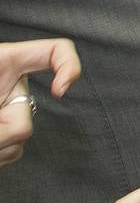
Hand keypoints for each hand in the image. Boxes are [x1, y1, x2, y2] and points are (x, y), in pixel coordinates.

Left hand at [0, 38, 80, 166]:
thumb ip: (5, 116)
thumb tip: (21, 132)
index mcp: (6, 61)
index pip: (57, 50)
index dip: (70, 66)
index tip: (62, 91)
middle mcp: (10, 86)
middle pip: (27, 115)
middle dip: (2, 132)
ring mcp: (7, 109)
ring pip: (20, 138)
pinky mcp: (4, 134)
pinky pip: (14, 152)